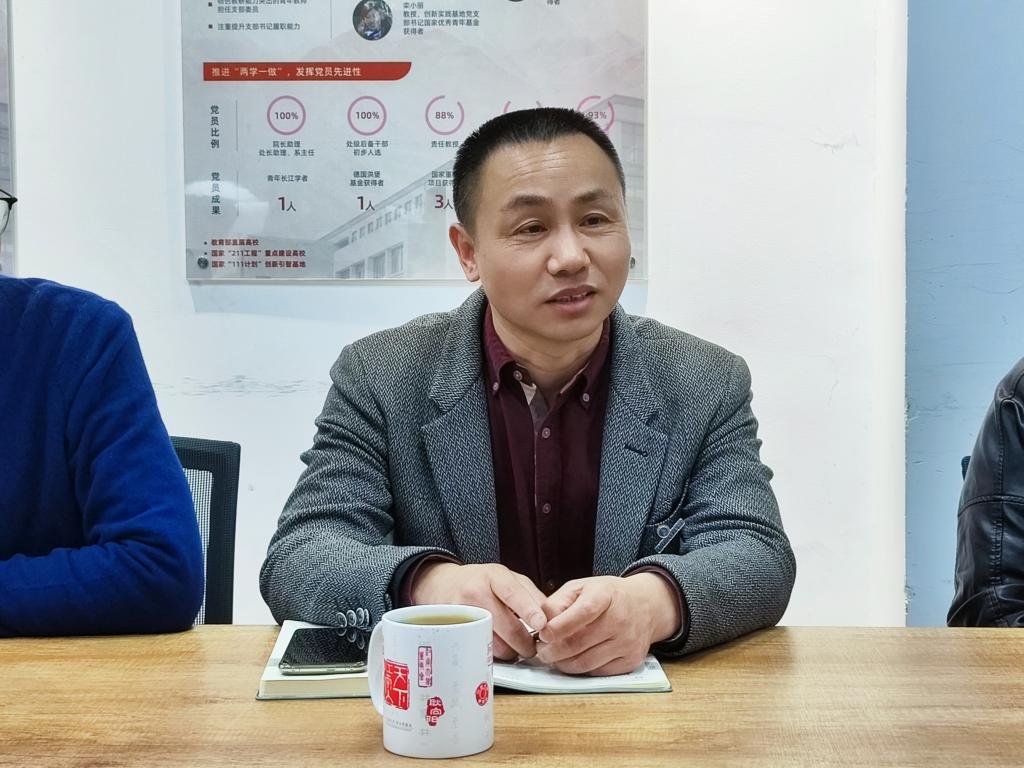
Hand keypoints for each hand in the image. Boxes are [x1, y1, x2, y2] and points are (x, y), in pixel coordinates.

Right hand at [410, 562, 547, 660]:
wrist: (443, 584)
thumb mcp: (506, 578)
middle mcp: (476, 592)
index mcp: (494, 576)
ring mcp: (463, 611)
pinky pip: (479, 649)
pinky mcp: (454, 630)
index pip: (513, 593)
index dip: (529, 610)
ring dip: (510, 651)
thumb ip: (530, 594)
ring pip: (494, 643)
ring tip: (514, 647)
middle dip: (525, 643)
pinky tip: (496, 646)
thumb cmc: (481, 582)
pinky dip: (493, 653)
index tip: (542, 624)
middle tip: (532, 648)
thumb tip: (552, 617)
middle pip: (506, 626)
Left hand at [535, 573, 680, 675]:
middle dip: (552, 651)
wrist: (645, 606)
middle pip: (579, 643)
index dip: (558, 627)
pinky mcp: (630, 661)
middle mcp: (620, 620)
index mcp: (606, 595)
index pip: (582, 613)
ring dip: (562, 664)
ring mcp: (627, 643)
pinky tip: (572, 661)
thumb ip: (558, 602)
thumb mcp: (581, 586)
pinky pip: (597, 672)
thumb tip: (541, 624)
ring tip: (553, 657)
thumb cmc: (607, 596)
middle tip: (541, 650)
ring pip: (585, 663)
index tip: (542, 634)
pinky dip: (580, 670)